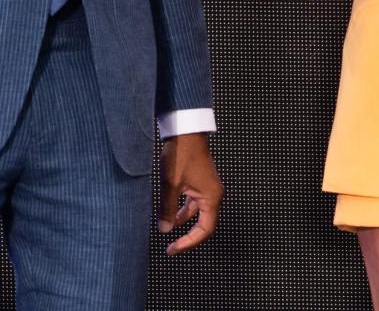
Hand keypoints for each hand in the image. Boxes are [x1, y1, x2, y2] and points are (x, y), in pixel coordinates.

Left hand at [159, 132, 222, 255]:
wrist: (185, 129)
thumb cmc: (182, 153)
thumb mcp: (171, 184)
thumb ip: (167, 209)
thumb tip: (165, 229)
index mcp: (211, 197)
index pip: (204, 230)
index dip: (189, 243)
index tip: (173, 248)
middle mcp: (213, 193)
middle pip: (204, 224)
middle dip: (187, 236)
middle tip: (172, 246)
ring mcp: (208, 186)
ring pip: (198, 212)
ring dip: (183, 221)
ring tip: (167, 227)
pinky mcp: (201, 180)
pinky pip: (194, 202)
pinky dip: (183, 209)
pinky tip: (170, 211)